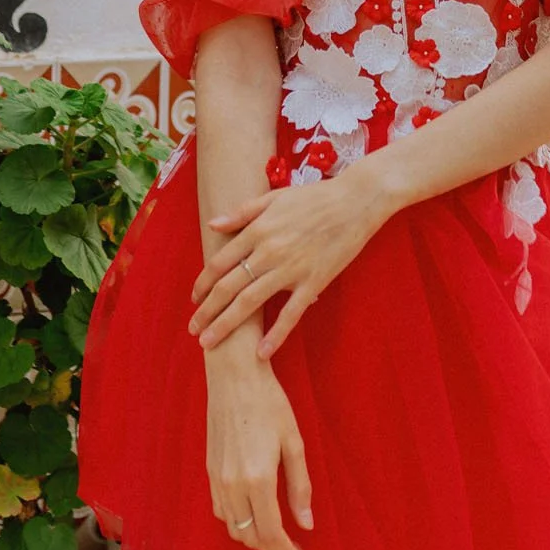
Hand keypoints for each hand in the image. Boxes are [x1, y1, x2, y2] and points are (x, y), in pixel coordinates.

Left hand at [190, 166, 389, 356]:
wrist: (356, 201)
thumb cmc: (315, 197)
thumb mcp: (274, 197)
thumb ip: (242, 212)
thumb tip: (213, 224)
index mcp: (258, 230)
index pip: (220, 262)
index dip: (203, 283)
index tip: (194, 299)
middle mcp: (268, 251)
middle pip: (228, 286)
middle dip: (207, 311)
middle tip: (193, 329)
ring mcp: (290, 269)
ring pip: (250, 302)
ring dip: (226, 324)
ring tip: (209, 342)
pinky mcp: (313, 281)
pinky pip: (290, 313)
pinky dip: (275, 334)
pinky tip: (261, 352)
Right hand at [204, 328, 311, 549]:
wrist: (233, 376)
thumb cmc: (270, 403)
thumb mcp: (294, 442)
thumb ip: (299, 486)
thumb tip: (306, 525)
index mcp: (258, 478)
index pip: (272, 533)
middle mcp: (233, 484)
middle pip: (250, 537)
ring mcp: (217, 478)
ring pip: (233, 528)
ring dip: (254, 539)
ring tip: (276, 537)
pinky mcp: (209, 470)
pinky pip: (221, 511)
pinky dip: (237, 523)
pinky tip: (252, 516)